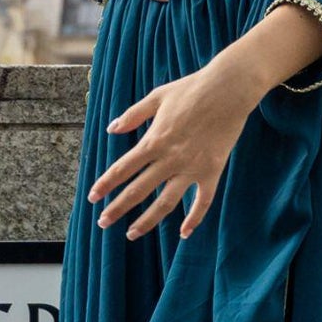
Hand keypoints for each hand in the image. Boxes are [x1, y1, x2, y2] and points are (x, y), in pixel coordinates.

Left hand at [88, 58, 260, 241]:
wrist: (229, 90)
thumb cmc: (192, 89)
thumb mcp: (157, 97)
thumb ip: (133, 115)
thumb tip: (111, 130)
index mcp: (154, 140)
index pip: (123, 168)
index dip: (105, 184)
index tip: (92, 197)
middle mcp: (170, 158)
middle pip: (138, 190)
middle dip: (117, 208)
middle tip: (103, 222)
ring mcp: (192, 168)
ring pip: (166, 202)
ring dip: (147, 220)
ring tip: (132, 233)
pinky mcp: (212, 171)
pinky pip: (203, 201)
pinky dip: (194, 219)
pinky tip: (183, 233)